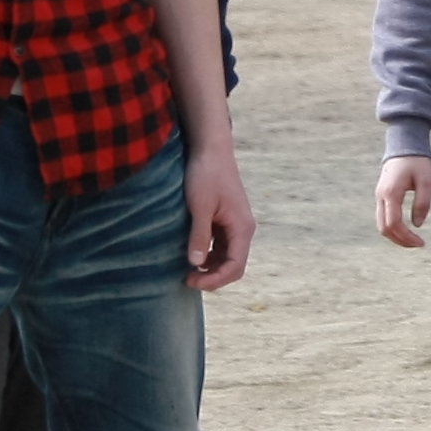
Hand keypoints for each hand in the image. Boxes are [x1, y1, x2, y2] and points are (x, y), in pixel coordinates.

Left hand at [183, 140, 256, 290]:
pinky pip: (222, 246)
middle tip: (187, 280)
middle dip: (214, 277)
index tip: (191, 281)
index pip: (235, 266)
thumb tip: (195, 264)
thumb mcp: (200, 207)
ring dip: (212, 268)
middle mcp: (243, 229)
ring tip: (188, 270)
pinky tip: (193, 255)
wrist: (211, 149)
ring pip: (228, 257)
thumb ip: (199, 236)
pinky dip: (210, 255)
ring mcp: (236, 224)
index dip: (215, 280)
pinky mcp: (227, 219)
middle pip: (234, 265)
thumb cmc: (206, 175)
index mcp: (241, 227)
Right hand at [377, 153, 430, 246]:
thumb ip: (423, 202)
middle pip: (384, 228)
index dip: (406, 237)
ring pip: (382, 225)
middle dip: (400, 240)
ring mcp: (379, 197)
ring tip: (414, 240)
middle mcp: (381, 197)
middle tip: (418, 244)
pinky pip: (384, 217)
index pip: (393, 223)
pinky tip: (407, 230)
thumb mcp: (426, 181)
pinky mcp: (382, 196)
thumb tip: (417, 225)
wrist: (404, 146)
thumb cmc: (417, 162)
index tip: (421, 243)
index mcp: (391, 193)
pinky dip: (393, 228)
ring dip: (396, 236)